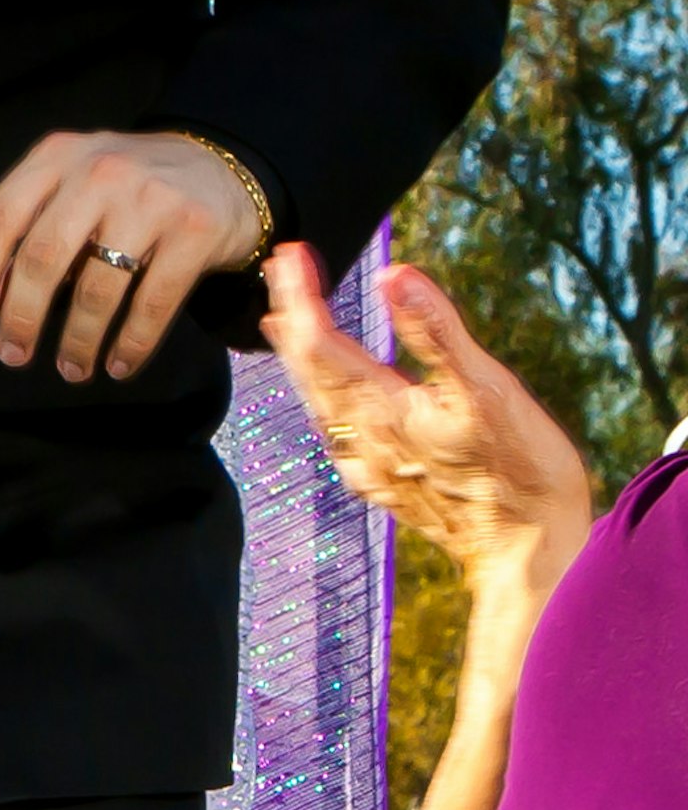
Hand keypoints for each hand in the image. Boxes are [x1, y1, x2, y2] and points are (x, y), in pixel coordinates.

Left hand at [0, 128, 269, 384]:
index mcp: (57, 157)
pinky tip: (118, 365)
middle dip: (22, 316)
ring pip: (97, 287)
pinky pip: (153, 302)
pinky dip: (131, 343)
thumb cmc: (127, 190)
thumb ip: (18, 236)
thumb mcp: (69, 192)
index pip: (1, 216)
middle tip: (13, 355)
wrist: (221, 166)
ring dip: (78, 339)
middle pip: (43, 256)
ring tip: (71, 369)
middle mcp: (100, 172)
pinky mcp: (194, 230)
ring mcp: (150, 199)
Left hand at [263, 247, 596, 599]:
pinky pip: (336, 435)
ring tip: (285, 323)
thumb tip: (393, 275)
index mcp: (382, 409)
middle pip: (308, 371)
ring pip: (317, 403)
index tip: (289, 255)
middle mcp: (363, 440)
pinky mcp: (386, 486)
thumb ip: (436, 332)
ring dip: (300, 358)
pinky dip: (322, 401)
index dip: (301, 295)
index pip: (319, 342)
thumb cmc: (520, 472)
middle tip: (278, 272)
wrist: (530, 554)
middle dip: (291, 316)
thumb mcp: (487, 390)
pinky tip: (326, 401)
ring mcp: (370, 466)